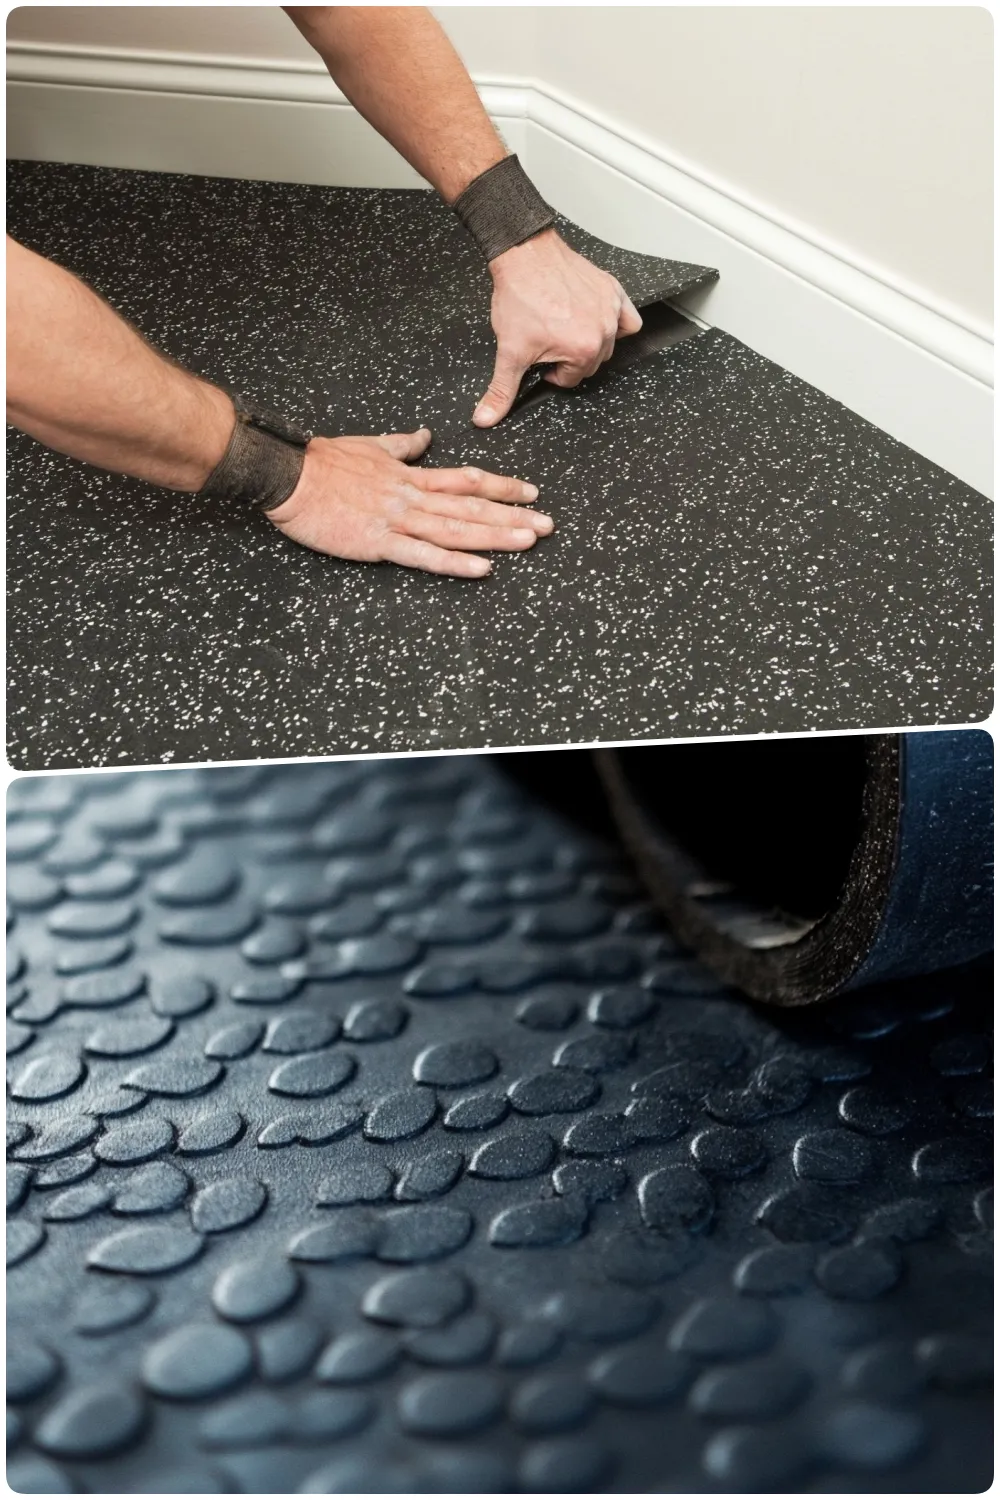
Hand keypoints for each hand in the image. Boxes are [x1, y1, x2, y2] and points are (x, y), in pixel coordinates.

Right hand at [265, 427, 550, 577]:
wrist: (289, 476)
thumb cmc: (323, 462)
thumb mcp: (370, 445)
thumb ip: (401, 445)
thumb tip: (425, 435)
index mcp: (410, 476)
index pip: (467, 480)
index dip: (501, 487)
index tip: (531, 492)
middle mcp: (412, 497)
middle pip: (472, 507)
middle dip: (513, 515)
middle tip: (548, 524)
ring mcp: (398, 520)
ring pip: (456, 530)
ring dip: (495, 536)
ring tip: (529, 540)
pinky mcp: (379, 542)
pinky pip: (423, 555)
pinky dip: (454, 562)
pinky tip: (481, 569)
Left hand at [474, 228, 642, 425]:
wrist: (524, 254)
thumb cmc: (520, 296)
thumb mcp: (508, 351)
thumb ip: (501, 389)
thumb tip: (486, 419)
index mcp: (583, 350)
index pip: (570, 380)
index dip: (550, 371)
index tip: (539, 356)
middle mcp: (603, 331)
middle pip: (590, 364)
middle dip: (569, 358)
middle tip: (548, 341)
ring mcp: (611, 309)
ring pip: (609, 344)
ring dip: (589, 342)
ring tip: (565, 328)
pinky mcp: (613, 290)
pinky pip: (629, 318)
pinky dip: (616, 323)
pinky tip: (593, 319)